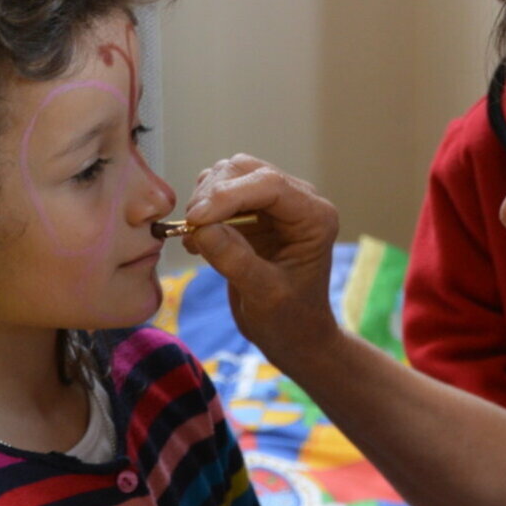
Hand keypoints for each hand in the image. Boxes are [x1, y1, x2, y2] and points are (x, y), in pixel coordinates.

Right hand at [182, 154, 342, 357]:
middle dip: (212, 195)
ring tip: (194, 238)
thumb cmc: (290, 320)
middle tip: (190, 230)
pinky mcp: (253, 212)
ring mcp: (274, 204)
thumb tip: (200, 228)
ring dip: (204, 200)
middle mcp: (298, 201)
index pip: (269, 184)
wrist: (293, 335)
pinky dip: (202, 210)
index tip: (195, 219)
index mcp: (314, 217)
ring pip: (229, 175)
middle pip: (245, 170)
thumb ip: (236, 260)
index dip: (228, 195)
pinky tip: (197, 241)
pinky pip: (220, 194)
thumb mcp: (264, 295)